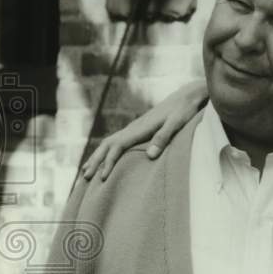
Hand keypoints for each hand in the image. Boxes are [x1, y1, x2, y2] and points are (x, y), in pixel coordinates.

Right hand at [81, 80, 207, 179]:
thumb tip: (150, 156)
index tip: (102, 177)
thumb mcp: (177, 123)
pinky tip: (106, 160)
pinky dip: (107, 152)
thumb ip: (163, 137)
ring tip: (86, 171)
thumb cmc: (184, 110)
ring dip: (97, 156)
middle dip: (96, 160)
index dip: (108, 162)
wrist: (187, 95)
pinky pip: (117, 142)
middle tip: (84, 177)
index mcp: (140, 127)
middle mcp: (133, 127)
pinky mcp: (139, 129)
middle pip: (108, 144)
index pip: (118, 146)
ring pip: (109, 142)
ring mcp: (135, 127)